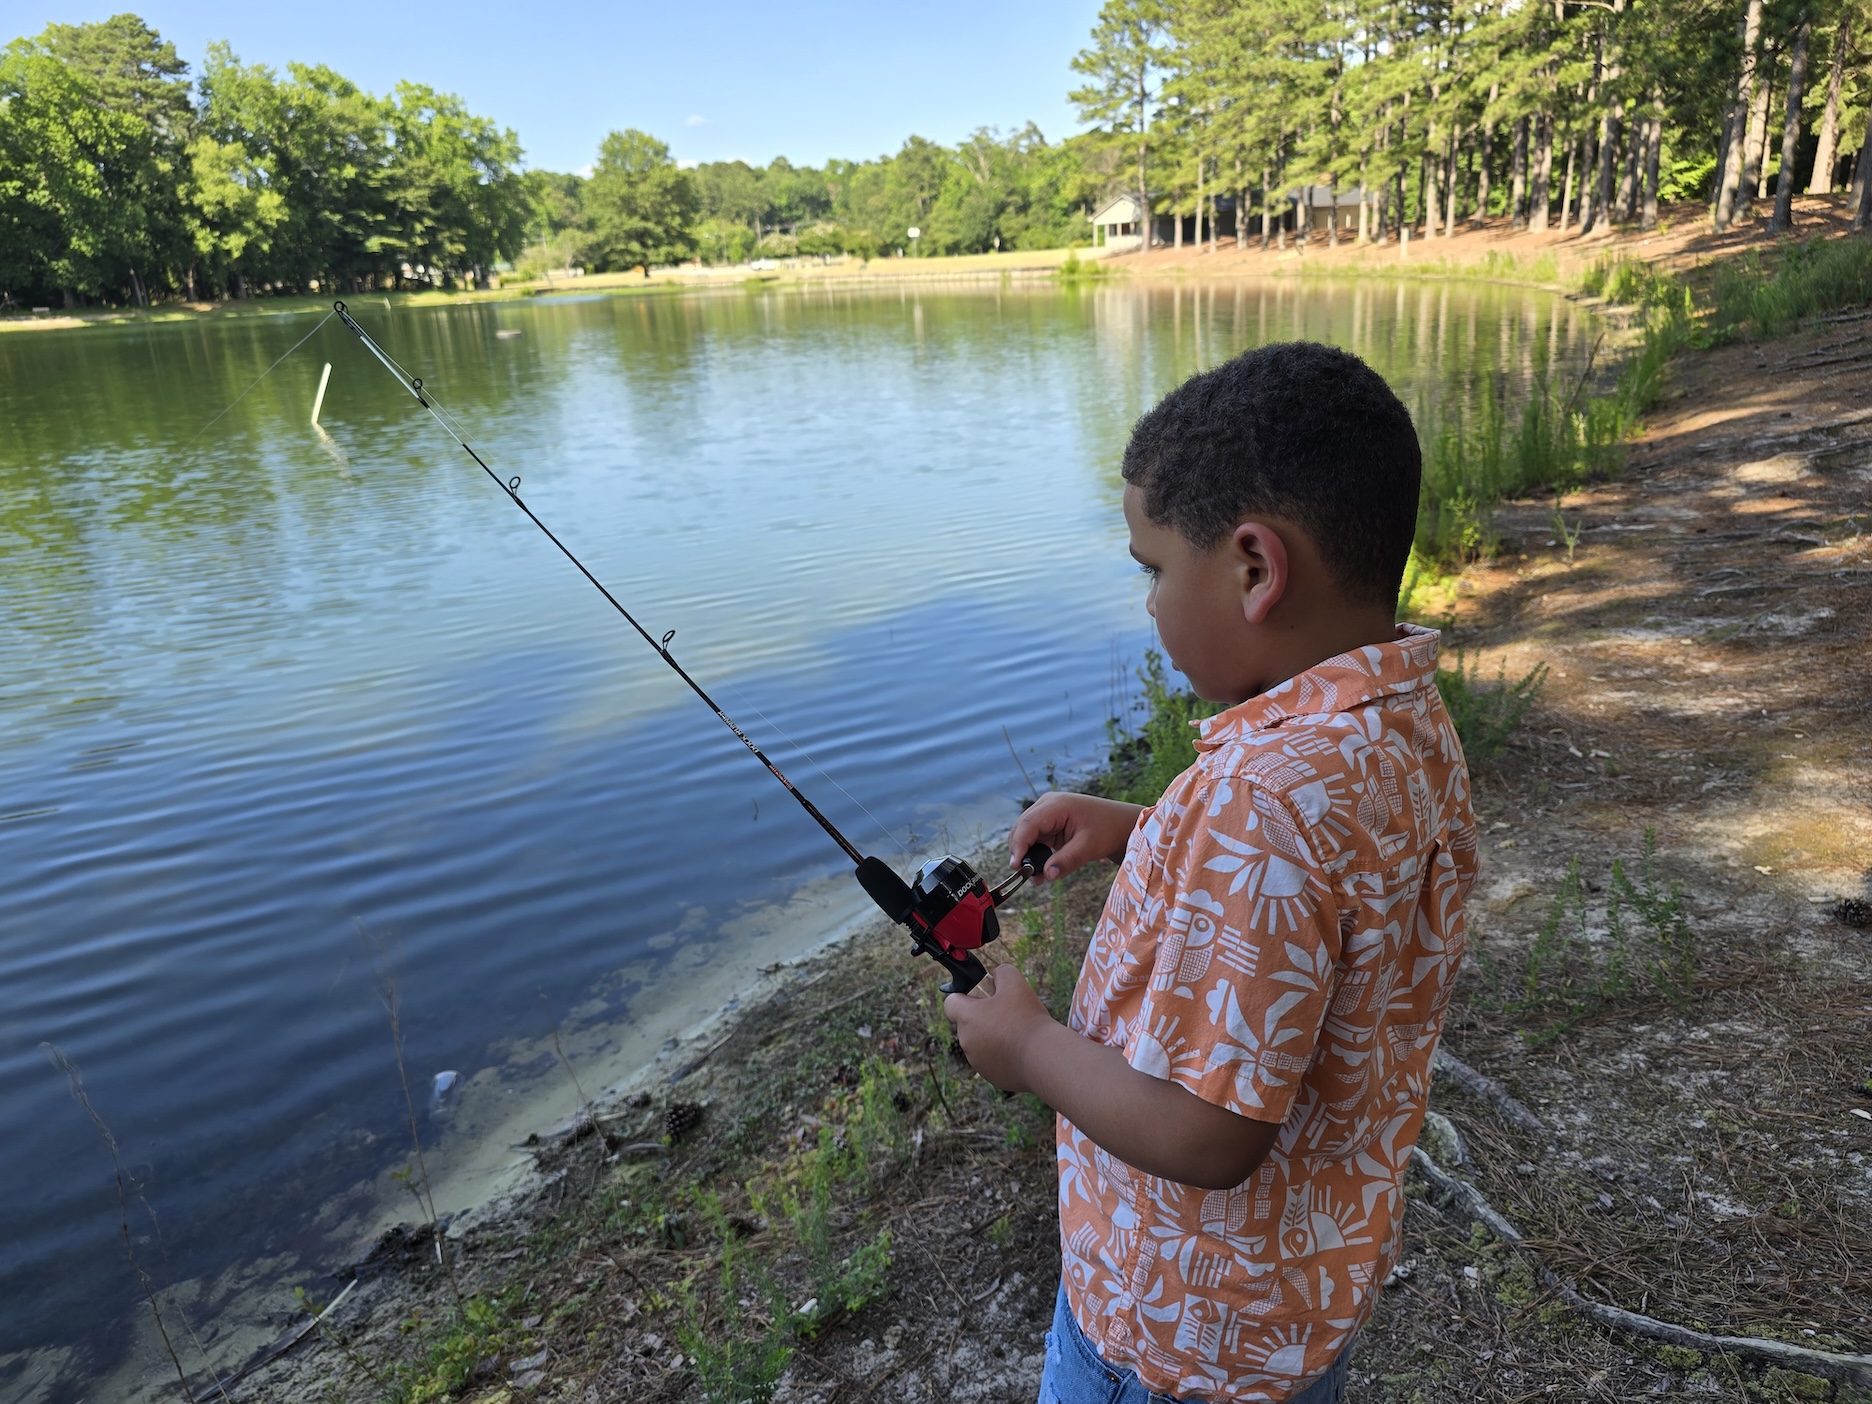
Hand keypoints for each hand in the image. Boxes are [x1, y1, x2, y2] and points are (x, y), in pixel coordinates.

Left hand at [942, 964, 1052, 1092]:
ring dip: (994, 1037)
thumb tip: (997, 976)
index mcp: (967, 1018)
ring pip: (982, 1043)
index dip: (964, 996)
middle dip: (985, 1017)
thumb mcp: (1015, 983)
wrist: (1043, 1058)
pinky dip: (1004, 1055)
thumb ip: (1001, 973)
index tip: (983, 996)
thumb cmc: (1027, 1019)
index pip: (950, 1003)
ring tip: (1018, 1032)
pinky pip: (994, 1061)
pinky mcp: (992, 1077)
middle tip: (1009, 1013)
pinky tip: (1022, 1050)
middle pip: (969, 1024)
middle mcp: (967, 1042)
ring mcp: (978, 1062)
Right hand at [1009, 792, 1143, 881]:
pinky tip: (1041, 871)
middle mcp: (1047, 806)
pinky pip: (1034, 840)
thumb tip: (1046, 875)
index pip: (1028, 824)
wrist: (1120, 824)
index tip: (1016, 866)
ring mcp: (1046, 814)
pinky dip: (1035, 855)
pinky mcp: (1049, 825)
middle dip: (1021, 853)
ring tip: (1036, 877)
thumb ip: (1067, 860)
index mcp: (1056, 805)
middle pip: (1022, 829)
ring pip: (1025, 835)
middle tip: (1027, 877)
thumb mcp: (1089, 846)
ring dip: (1027, 856)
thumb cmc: (1107, 829)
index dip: (1019, 845)